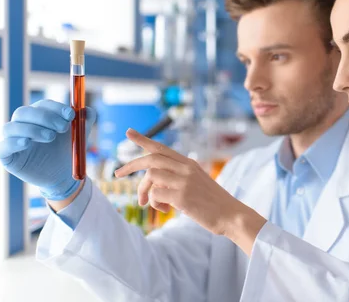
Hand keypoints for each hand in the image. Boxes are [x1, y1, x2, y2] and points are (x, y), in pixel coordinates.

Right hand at [0, 99, 96, 200]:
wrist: (63, 175)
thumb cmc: (68, 150)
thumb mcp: (81, 134)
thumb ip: (86, 119)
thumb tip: (87, 109)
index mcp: (39, 116)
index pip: (43, 105)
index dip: (56, 108)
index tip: (71, 115)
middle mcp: (23, 124)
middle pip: (24, 113)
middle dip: (45, 117)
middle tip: (63, 128)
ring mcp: (12, 140)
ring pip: (10, 127)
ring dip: (31, 129)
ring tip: (50, 137)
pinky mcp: (7, 156)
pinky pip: (2, 146)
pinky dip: (13, 142)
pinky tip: (26, 143)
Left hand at [115, 129, 265, 253]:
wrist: (231, 215)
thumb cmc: (212, 203)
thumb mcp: (197, 182)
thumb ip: (177, 178)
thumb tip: (152, 184)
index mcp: (189, 164)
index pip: (161, 148)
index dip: (143, 140)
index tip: (128, 132)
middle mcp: (186, 168)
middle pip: (151, 159)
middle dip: (130, 165)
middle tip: (117, 174)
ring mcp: (184, 181)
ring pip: (151, 177)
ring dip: (145, 191)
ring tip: (151, 205)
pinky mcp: (182, 197)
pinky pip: (155, 195)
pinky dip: (154, 203)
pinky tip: (164, 210)